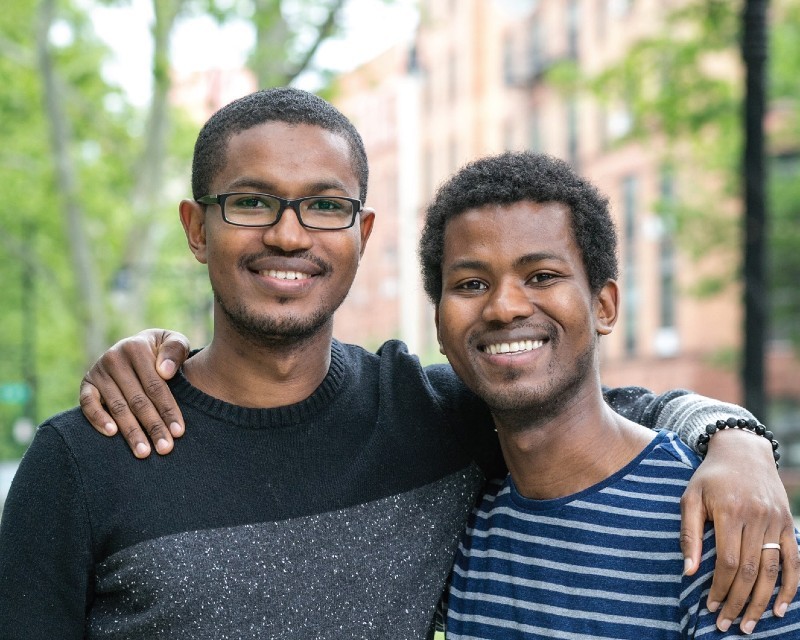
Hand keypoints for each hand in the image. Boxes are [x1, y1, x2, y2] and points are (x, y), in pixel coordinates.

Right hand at [79, 329, 190, 457]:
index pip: (155, 386)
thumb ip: (175, 350)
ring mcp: (98, 371)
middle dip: (153, 426)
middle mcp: (115, 358)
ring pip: (117, 407)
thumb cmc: (162, 351)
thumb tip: (165, 371)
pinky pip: (88, 404)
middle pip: (138, 400)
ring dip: (131, 431)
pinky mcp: (86, 383)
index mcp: (137, 348)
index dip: (168, 410)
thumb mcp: (173, 342)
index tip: (179, 432)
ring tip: (143, 452)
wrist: (137, 346)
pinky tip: (112, 434)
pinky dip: (98, 418)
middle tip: (165, 448)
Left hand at [681, 428, 798, 633]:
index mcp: (730, 511)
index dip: (720, 588)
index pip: (728, 562)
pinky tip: (782, 608)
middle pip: (751, 571)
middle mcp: (756, 517)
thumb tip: (688, 571)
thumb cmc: (710, 476)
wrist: (742, 450)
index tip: (710, 607)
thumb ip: (689, 534)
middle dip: (738, 602)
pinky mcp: (788, 523)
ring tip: (750, 624)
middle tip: (728, 625)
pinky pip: (795, 560)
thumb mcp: (691, 498)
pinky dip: (791, 586)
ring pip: (774, 570)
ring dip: (763, 601)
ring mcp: (776, 521)